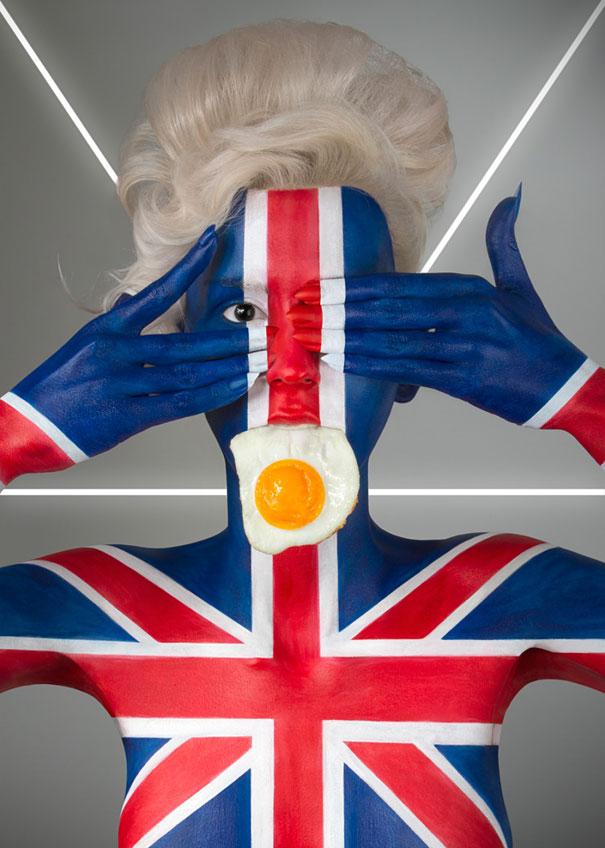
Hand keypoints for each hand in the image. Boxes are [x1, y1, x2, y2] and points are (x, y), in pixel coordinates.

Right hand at [1, 225, 263, 473]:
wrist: (30, 424)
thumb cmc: (61, 384)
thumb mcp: (87, 343)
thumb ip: (120, 323)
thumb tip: (139, 300)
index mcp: (108, 329)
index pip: (156, 291)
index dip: (188, 267)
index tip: (212, 241)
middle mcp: (117, 351)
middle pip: (185, 342)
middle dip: (228, 339)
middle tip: (262, 334)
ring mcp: (122, 384)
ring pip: (187, 374)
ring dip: (227, 368)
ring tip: (257, 361)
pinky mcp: (126, 416)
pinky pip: (177, 405)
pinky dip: (209, 396)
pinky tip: (233, 388)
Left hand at [289, 186, 587, 424]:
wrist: (565, 386)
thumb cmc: (537, 339)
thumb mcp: (519, 286)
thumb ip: (504, 242)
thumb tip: (510, 198)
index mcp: (471, 288)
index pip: (403, 284)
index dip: (358, 285)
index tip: (322, 286)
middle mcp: (466, 311)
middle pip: (391, 307)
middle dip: (340, 308)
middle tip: (299, 307)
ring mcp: (463, 345)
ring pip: (394, 337)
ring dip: (347, 337)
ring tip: (309, 335)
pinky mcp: (463, 377)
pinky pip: (409, 368)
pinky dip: (374, 364)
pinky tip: (344, 361)